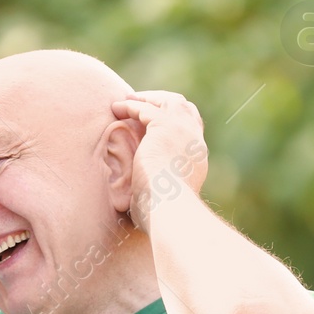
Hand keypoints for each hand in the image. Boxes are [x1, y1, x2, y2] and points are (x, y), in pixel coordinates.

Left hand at [110, 90, 207, 229]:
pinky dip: (130, 106)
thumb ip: (156, 191)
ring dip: (146, 99)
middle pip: (184, 108)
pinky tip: (116, 108)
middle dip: (163, 102)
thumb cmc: (162, 215)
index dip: (174, 121)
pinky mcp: (164, 126)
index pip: (191, 129)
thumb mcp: (162, 199)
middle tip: (142, 102)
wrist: (170, 209)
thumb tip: (137, 201)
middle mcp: (194, 141)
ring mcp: (182, 131)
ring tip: (127, 100)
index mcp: (196, 158)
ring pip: (167, 101)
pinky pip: (145, 108)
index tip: (155, 120)